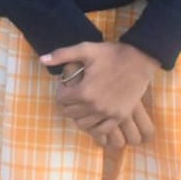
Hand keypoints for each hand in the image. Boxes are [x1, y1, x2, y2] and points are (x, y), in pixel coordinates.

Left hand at [44, 41, 158, 139]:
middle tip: (71, 97)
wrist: (139, 59)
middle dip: (66, 105)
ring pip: (84, 124)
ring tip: (81, 106)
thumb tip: (41, 60)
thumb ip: (61, 55)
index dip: (60, 92)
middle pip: (70, 113)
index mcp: (84, 91)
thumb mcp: (85, 49)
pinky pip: (102, 130)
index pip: (61, 100)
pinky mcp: (120, 116)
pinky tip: (92, 118)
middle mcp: (95, 106)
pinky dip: (94, 127)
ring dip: (78, 116)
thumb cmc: (110, 53)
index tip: (65, 87)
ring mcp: (109, 113)